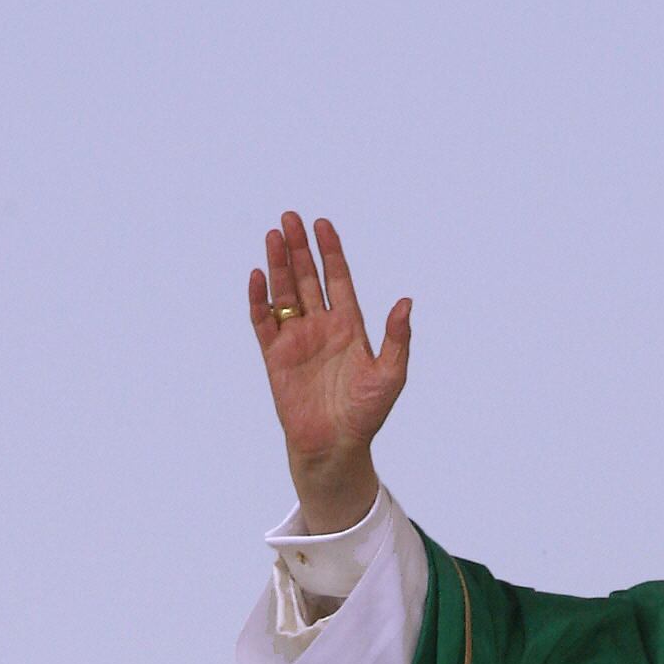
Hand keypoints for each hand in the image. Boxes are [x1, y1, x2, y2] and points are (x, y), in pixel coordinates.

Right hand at [247, 211, 411, 532]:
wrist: (335, 447)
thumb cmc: (366, 414)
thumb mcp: (391, 374)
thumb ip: (397, 338)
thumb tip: (406, 302)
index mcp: (349, 326)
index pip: (337, 279)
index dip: (331, 252)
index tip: (324, 224)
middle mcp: (321, 327)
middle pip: (306, 278)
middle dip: (299, 248)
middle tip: (290, 217)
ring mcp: (296, 340)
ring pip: (283, 292)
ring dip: (277, 264)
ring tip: (273, 235)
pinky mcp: (275, 356)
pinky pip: (263, 322)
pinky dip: (258, 300)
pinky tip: (257, 276)